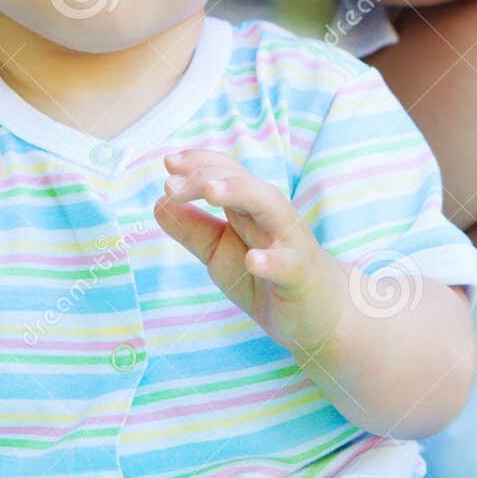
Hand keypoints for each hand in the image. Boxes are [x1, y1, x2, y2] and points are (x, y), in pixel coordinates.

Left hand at [154, 149, 347, 355]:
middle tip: (172, 183)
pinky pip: (289, 264)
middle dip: (209, 176)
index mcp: (251, 209)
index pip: (227, 173)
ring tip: (210, 192)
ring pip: (270, 209)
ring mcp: (290, 244)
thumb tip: (158, 203)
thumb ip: (193, 231)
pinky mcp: (301, 276)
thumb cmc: (267, 277)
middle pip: (244, 184)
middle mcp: (272, 218)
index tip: (169, 163)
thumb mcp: (221, 254)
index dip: (200, 164)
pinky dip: (272, 261)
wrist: (318, 314)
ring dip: (241, 195)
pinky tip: (254, 261)